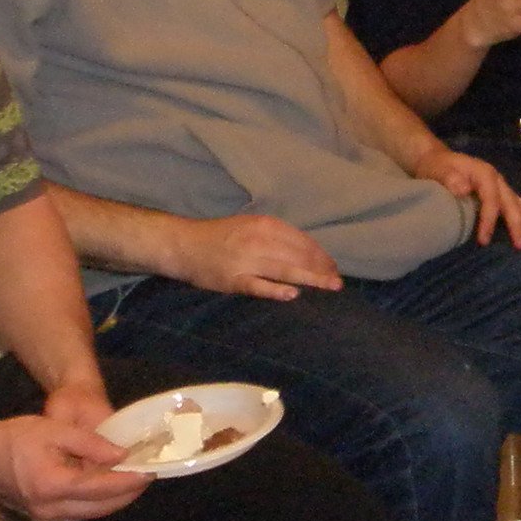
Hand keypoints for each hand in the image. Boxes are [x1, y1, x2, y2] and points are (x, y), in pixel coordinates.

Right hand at [0, 407, 150, 520]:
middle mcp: (49, 509)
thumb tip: (122, 455)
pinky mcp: (41, 519)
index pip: (102, 488)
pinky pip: (77, 514)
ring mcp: (44, 518)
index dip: (129, 480)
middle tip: (145, 476)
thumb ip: (92, 444)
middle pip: (101, 507)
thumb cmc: (14, 437)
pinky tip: (105, 488)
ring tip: (130, 481)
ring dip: (112, 500)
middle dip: (127, 493)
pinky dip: (95, 503)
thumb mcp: (55, 430)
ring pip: (90, 513)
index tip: (149, 471)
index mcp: (52, 486)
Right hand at [179, 212, 343, 302]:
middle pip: (297, 255)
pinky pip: (258, 286)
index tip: (333, 266)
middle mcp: (258, 240)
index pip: (301, 241)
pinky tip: (292, 294)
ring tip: (329, 286)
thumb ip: (275, 236)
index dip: (320, 255)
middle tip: (337, 282)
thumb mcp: (249, 226)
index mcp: (264, 225)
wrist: (183, 244)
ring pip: (285, 269)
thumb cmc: (219, 236)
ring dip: (310, 278)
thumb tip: (305, 252)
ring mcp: (246, 260)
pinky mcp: (233, 279)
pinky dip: (275, 290)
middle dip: (321, 268)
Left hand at [420, 146, 520, 248]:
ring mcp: (499, 186)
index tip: (483, 240)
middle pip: (510, 202)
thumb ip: (449, 178)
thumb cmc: (437, 166)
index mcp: (484, 173)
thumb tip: (464, 189)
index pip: (491, 199)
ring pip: (518, 203)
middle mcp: (496, 179)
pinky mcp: (498, 192)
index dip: (489, 220)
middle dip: (518, 224)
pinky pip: (514, 205)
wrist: (435, 159)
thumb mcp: (438, 170)